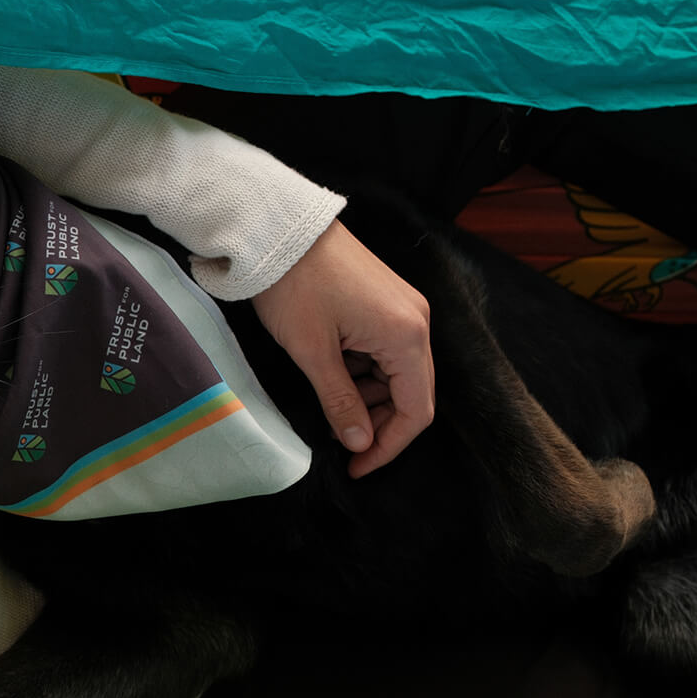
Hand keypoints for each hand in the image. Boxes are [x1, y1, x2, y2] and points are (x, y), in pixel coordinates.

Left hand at [251, 220, 432, 477]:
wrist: (278, 229)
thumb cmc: (292, 285)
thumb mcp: (311, 352)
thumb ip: (340, 400)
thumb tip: (359, 443)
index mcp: (407, 335)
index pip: (417, 411)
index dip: (389, 446)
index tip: (357, 468)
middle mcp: (416, 321)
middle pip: (413, 393)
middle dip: (379, 424)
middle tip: (341, 444)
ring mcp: (403, 309)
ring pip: (399, 374)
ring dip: (370, 399)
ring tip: (331, 410)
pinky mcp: (386, 302)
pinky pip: (386, 352)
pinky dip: (365, 373)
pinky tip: (335, 378)